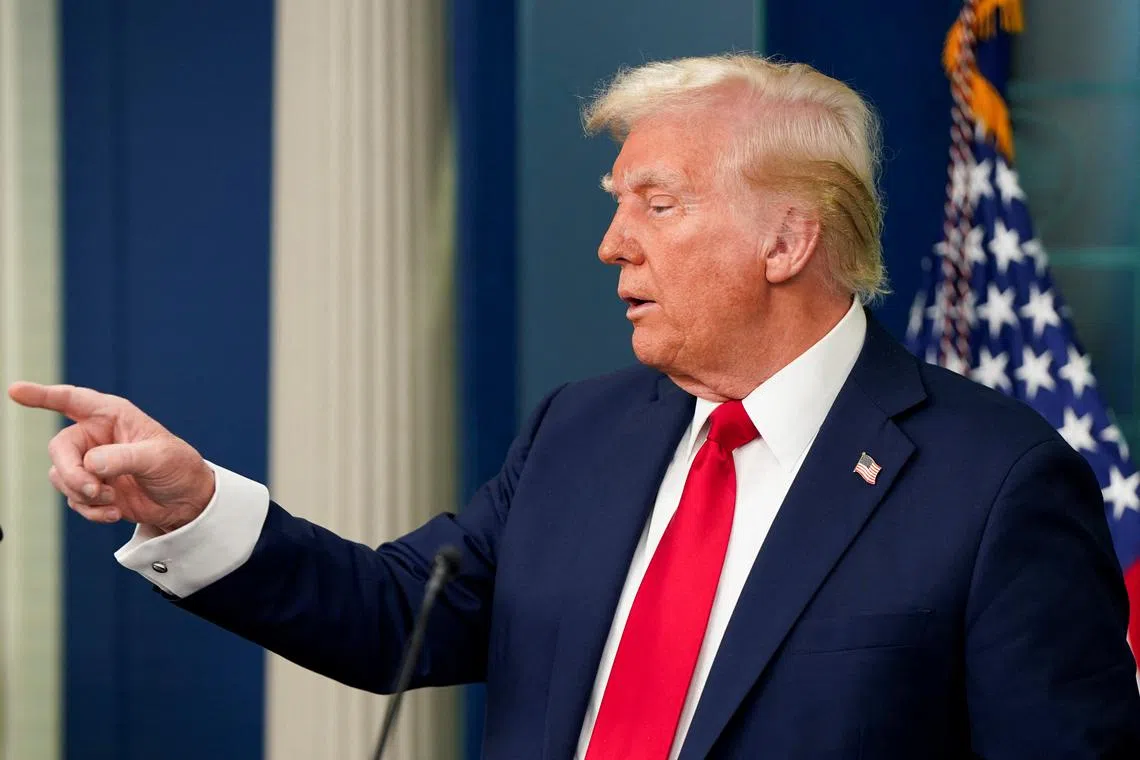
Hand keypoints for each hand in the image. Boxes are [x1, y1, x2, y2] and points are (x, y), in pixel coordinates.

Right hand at [7, 382, 215, 532]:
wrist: (187, 501)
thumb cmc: (179, 468)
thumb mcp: (158, 458)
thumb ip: (124, 457)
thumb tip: (91, 464)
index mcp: (113, 415)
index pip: (72, 400)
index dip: (42, 395)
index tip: (15, 390)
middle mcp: (97, 436)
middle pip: (60, 448)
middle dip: (71, 473)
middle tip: (93, 490)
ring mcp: (92, 463)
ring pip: (61, 476)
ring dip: (83, 494)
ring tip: (113, 500)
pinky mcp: (93, 488)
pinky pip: (74, 499)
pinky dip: (90, 509)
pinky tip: (114, 513)